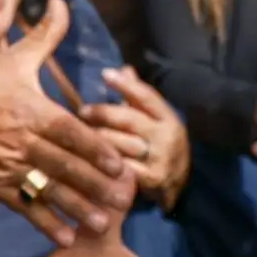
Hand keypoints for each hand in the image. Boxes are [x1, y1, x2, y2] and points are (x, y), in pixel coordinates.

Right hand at [0, 0, 131, 245]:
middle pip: (63, 166)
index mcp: (28, 110)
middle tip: (123, 198)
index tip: (118, 163)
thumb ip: (45, 36)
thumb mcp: (11, 57)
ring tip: (102, 223)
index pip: (68, 132)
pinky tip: (65, 237)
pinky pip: (22, 206)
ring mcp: (4, 166)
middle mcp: (19, 141)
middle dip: (93, 184)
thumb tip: (62, 1)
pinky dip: (43, 222)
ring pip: (46, 190)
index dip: (94, 148)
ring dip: (75, 208)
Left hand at [82, 66, 191, 211]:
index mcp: (169, 118)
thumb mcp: (156, 121)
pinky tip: (86, 158)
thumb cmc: (160, 147)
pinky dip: (103, 162)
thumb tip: (123, 69)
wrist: (179, 187)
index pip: (146, 96)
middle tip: (82, 110)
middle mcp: (166, 137)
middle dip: (103, 113)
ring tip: (77, 134)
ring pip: (120, 144)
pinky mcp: (150, 180)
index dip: (126, 84)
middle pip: (129, 119)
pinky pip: (120, 167)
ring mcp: (159, 160)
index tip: (105, 74)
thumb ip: (138, 97)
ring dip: (97, 138)